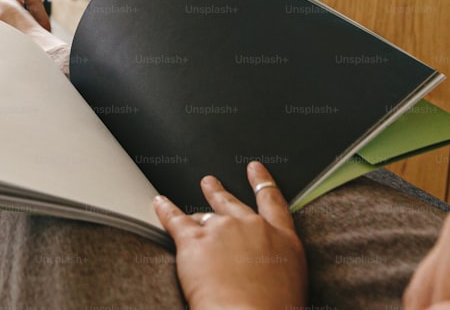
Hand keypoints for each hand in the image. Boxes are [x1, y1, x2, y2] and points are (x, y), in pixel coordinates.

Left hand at [153, 162, 306, 309]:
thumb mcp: (290, 279)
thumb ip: (275, 261)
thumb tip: (263, 267)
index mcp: (281, 238)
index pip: (271, 201)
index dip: (262, 181)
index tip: (255, 169)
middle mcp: (251, 226)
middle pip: (231, 203)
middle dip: (218, 192)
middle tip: (209, 182)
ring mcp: (221, 230)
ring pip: (204, 214)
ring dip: (194, 210)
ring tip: (183, 204)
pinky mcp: (193, 239)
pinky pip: (174, 219)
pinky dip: (165, 210)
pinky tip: (159, 203)